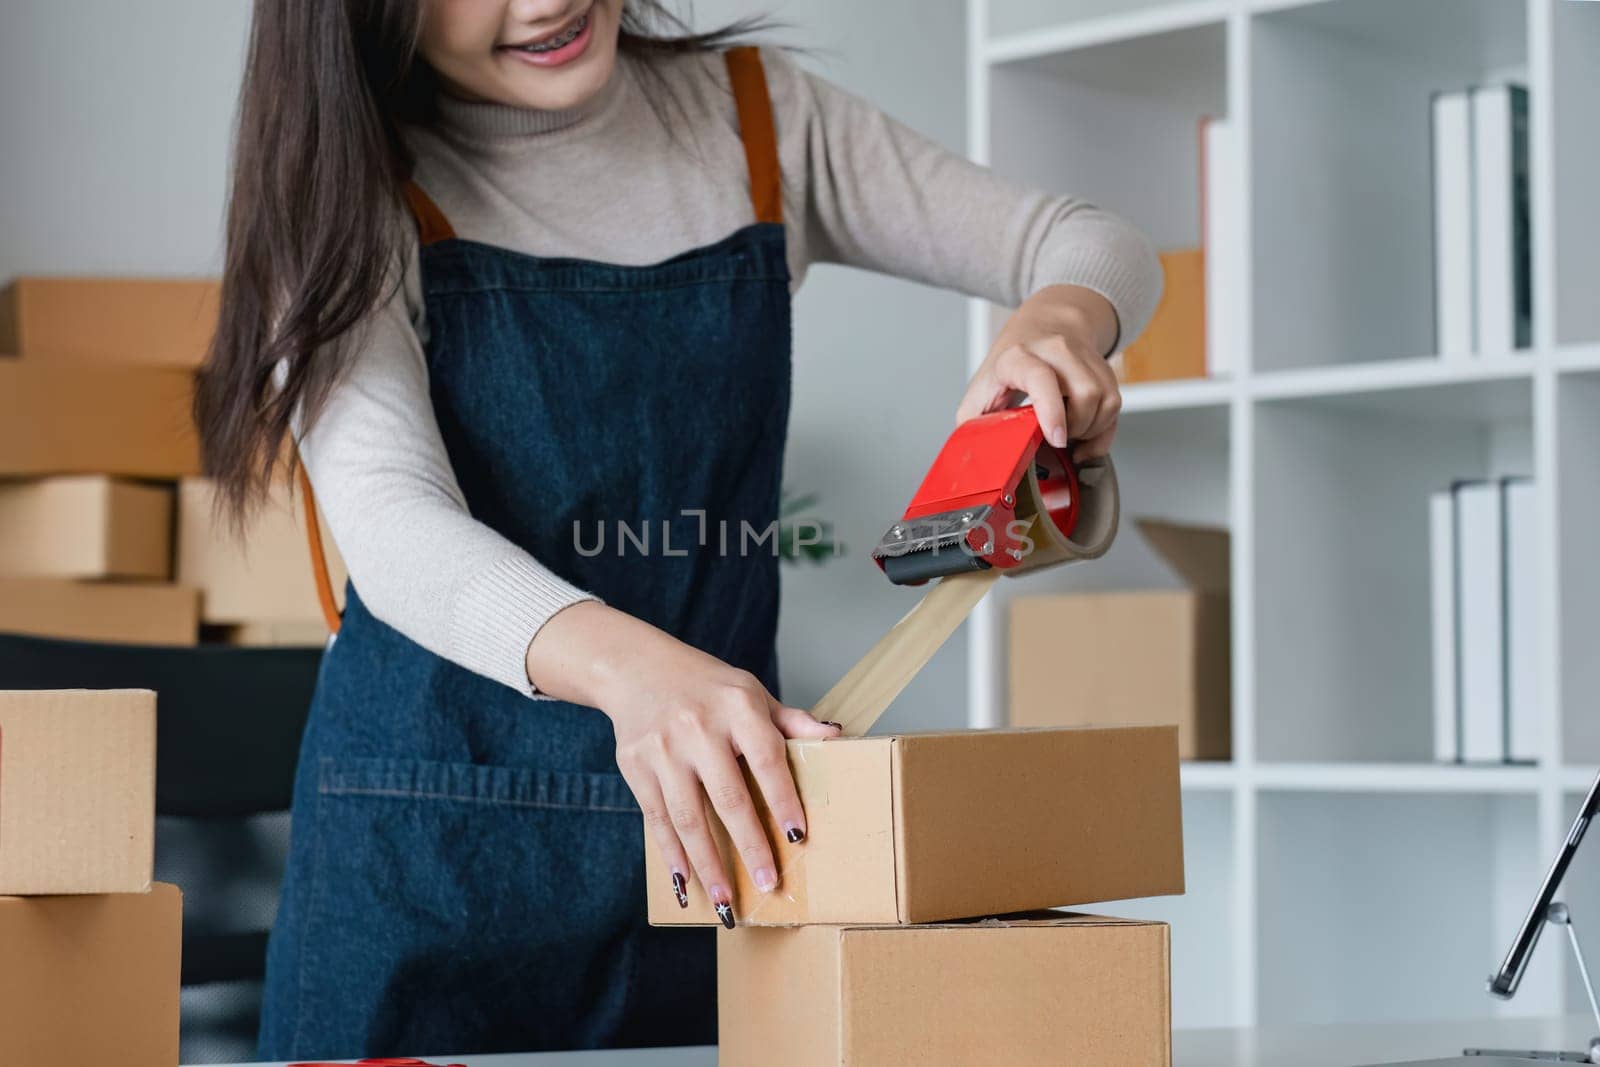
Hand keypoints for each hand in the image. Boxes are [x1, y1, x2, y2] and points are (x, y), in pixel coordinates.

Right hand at [525, 601, 839, 923]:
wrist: (637, 668)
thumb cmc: (708, 687)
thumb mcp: (752, 693)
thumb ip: (791, 721)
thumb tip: (837, 738)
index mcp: (738, 707)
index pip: (767, 760)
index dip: (784, 800)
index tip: (798, 837)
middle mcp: (698, 728)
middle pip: (728, 797)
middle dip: (749, 845)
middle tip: (768, 883)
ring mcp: (663, 749)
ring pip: (689, 817)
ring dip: (708, 864)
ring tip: (728, 901)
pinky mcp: (636, 766)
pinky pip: (657, 819)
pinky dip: (672, 854)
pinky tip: (685, 883)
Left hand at [957, 284, 1122, 461]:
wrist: (1043, 324)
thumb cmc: (1010, 362)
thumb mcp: (981, 389)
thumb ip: (973, 424)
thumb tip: (975, 459)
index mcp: (1018, 356)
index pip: (1040, 379)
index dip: (1051, 412)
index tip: (1057, 439)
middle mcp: (1056, 350)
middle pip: (1085, 394)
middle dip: (1075, 429)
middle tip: (1056, 438)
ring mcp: (1083, 356)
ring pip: (1106, 400)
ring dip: (1091, 429)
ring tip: (1069, 432)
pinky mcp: (1103, 367)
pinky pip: (1116, 403)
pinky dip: (1103, 426)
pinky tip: (1084, 430)